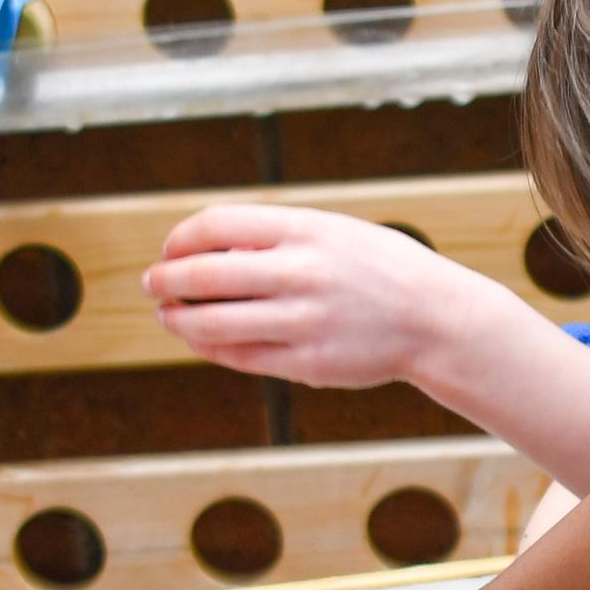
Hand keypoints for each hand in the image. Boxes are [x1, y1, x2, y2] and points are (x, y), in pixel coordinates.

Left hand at [143, 203, 498, 390]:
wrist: (435, 318)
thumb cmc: (378, 269)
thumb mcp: (333, 232)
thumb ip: (276, 239)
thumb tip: (208, 252)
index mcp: (306, 230)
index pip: (217, 225)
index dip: (181, 238)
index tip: (170, 248)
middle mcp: (301, 273)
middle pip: (205, 275)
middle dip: (166, 280)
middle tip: (153, 283)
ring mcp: (304, 321)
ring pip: (213, 324)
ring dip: (180, 319)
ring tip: (169, 316)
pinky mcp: (308, 363)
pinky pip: (241, 357)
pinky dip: (211, 348)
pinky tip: (202, 340)